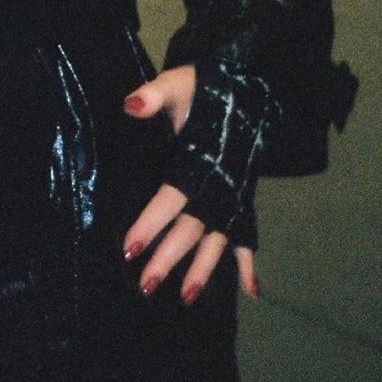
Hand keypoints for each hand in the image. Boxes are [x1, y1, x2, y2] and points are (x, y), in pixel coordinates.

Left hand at [121, 66, 258, 305]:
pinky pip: (248, 234)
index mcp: (198, 163)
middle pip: (191, 230)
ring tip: (187, 297)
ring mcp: (231, 195)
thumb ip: (153, 95)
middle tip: (146, 285)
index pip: (170, 200)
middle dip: (169, 259)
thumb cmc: (204, 88)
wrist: (244, 88)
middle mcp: (217, 187)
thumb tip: (131, 105)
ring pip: (217, 240)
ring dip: (204, 269)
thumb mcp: (176, 84)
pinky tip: (252, 292)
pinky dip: (249, 263)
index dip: (151, 224)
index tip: (129, 248)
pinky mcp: (240, 196)